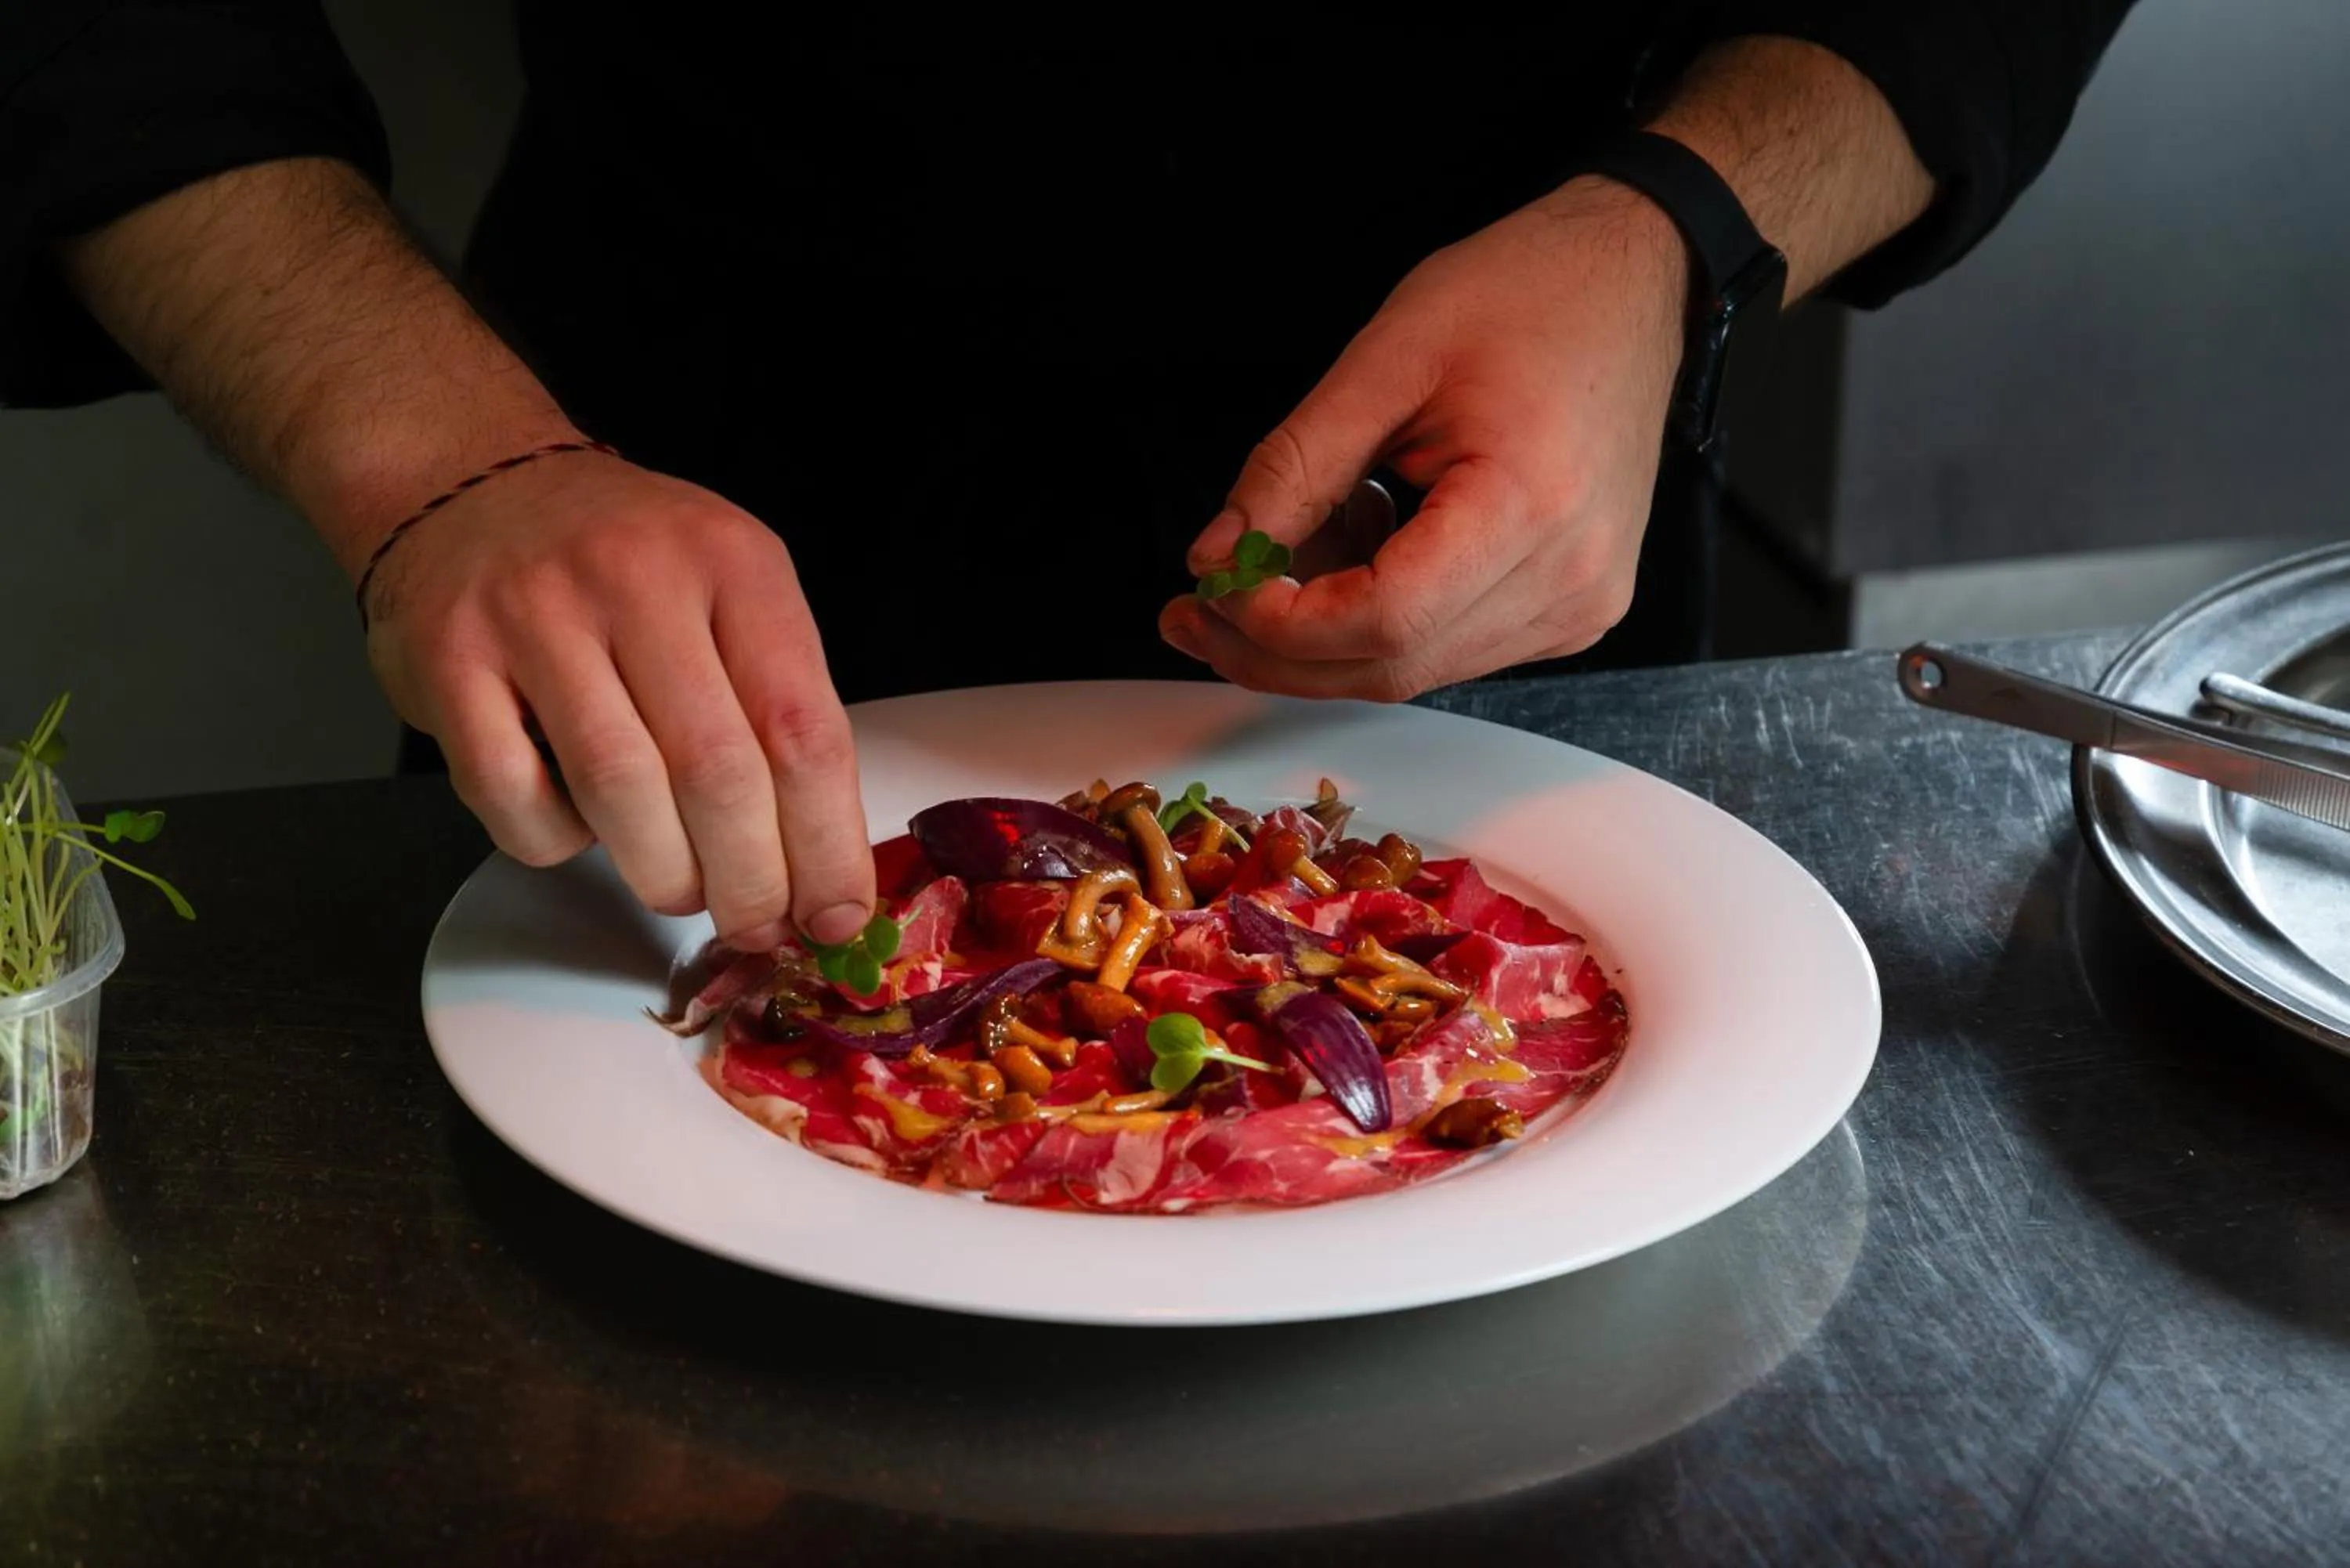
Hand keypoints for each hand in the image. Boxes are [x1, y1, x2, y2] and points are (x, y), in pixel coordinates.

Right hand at [363, 449, 875, 949]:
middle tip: (757, 920)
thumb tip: (821, 860)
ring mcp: (535, 614)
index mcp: (732, 563)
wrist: (473, 481)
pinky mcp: (448, 657)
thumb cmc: (623, 560)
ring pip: (619, 789)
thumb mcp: (729, 587)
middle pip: (716, 772)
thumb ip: (775, 702)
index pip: (803, 727)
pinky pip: (513, 795)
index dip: (827, 841)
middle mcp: (637, 577)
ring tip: (680, 888)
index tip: (836, 912)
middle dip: (749, 878)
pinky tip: (579, 827)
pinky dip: (556, 840)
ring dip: (662, 871)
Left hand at [1159, 175, 1689, 699]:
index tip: (1212, 587)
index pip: (1382, 620)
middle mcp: (1570, 579)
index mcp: (1532, 506)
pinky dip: (1377, 613)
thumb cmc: (1530, 295)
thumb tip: (1217, 558)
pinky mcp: (1571, 607)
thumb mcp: (1387, 359)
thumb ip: (1293, 468)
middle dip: (1277, 648)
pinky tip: (1356, 540)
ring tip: (1288, 542)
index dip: (1280, 623)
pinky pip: (1448, 643)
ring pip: (1412, 667)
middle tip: (1197, 606)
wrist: (1636, 280)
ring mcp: (1579, 604)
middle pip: (1391, 666)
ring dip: (1323, 631)